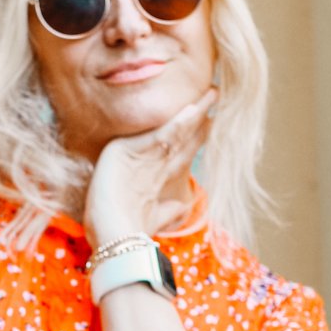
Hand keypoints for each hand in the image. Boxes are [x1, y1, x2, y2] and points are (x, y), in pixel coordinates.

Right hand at [84, 89, 217, 246]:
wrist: (114, 236)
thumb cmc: (133, 228)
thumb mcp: (159, 215)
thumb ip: (173, 207)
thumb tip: (189, 202)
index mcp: (154, 172)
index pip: (181, 148)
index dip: (200, 134)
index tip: (216, 120)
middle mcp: (145, 159)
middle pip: (179, 134)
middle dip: (199, 116)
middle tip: (215, 94)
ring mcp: (133, 152)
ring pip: (171, 130)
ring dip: (193, 113)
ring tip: (211, 95)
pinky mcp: (124, 151)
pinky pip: (157, 136)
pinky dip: (176, 124)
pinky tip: (191, 111)